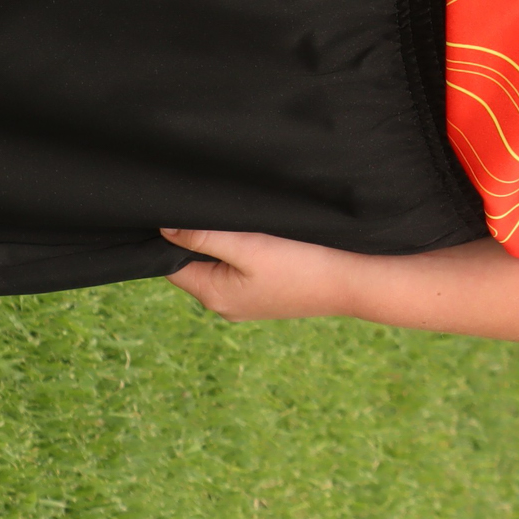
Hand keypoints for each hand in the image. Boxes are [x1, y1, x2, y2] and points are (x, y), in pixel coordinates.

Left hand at [162, 226, 375, 320]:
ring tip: (246, 228)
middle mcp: (225, 306)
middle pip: (195, 266)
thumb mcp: (248, 245)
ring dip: (225, 246)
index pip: (171, 265)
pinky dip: (245, 255)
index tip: (188, 212)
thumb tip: (163, 228)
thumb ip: (204, 237)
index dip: (173, 237)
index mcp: (213, 296)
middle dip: (200, 240)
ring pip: (220, 267)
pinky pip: (242, 273)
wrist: (354, 282)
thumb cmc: (302, 264)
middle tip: (221, 215)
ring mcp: (247, 304)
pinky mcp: (267, 297)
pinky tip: (263, 242)